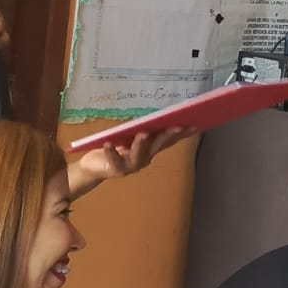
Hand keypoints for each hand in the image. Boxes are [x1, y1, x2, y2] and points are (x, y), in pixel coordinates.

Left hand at [69, 127, 195, 197]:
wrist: (92, 168)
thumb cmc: (111, 150)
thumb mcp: (128, 139)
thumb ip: (141, 133)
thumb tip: (153, 117)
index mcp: (149, 151)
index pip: (168, 141)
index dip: (182, 134)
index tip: (194, 125)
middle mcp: (144, 159)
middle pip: (158, 146)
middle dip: (167, 136)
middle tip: (176, 126)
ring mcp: (131, 166)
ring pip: (139, 154)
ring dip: (141, 144)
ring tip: (142, 133)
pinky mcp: (116, 169)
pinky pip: (114, 159)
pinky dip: (111, 152)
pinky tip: (108, 144)